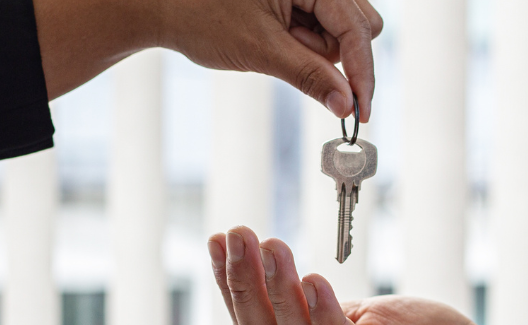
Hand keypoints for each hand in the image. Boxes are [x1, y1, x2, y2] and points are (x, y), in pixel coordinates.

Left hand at [160, 0, 382, 120]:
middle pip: (360, 26)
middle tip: (291, 54)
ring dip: (316, 49)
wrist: (165, 7)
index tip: (360, 111)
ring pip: (341, 31)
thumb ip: (310, 76)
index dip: (362, 73)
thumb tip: (346, 105)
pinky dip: (305, 43)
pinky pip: (321, 28)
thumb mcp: (262, 51)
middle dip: (334, 53)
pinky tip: (275, 38)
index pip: (358, 28)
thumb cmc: (204, 18)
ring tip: (274, 43)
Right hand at [207, 227, 527, 324]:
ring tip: (272, 247)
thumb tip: (279, 277)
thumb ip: (323, 315)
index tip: (221, 243)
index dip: (235, 290)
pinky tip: (313, 282)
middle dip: (247, 287)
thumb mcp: (366, 324)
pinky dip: (328, 319)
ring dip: (281, 294)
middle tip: (238, 237)